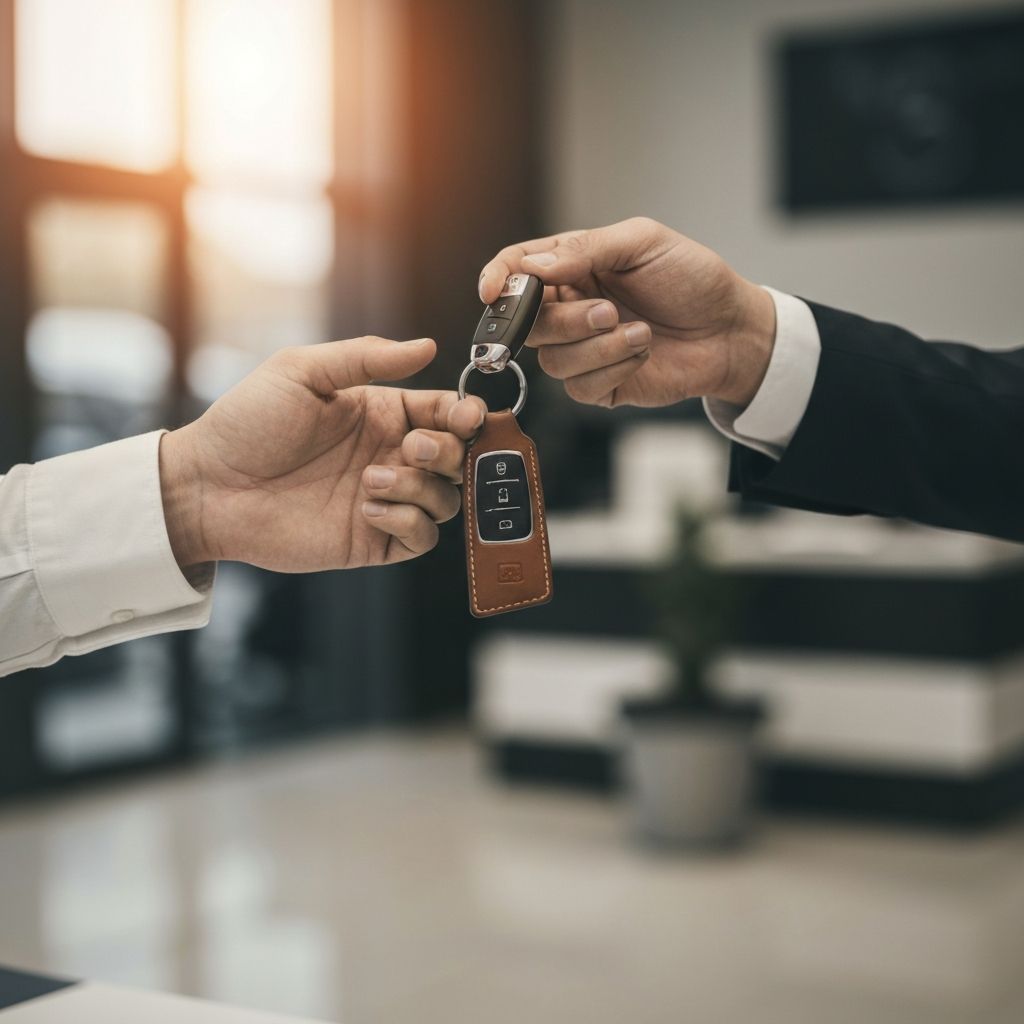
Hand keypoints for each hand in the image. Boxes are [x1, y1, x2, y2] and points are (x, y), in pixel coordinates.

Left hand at [159, 337, 485, 570]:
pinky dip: (409, 522)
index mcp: (380, 414)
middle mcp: (389, 456)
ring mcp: (384, 500)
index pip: (445, 412)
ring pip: (446, 499)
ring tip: (371, 481)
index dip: (465, 414)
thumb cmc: (247, 423)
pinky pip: (422, 538)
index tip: (466, 416)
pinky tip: (369, 508)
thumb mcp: (302, 371)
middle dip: (448, 451)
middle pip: (456, 457)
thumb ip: (366, 356)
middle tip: (411, 448)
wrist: (210, 487)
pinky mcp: (373, 539)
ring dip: (421, 487)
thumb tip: (426, 346)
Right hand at [479, 217, 775, 408]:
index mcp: (571, 266)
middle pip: (526, 323)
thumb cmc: (692, 279)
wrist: (730, 330)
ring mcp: (581, 350)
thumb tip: (533, 265)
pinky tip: (642, 353)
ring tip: (639, 331)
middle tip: (607, 310)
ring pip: (552, 359)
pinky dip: (614, 369)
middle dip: (564, 320)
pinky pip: (580, 387)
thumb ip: (585, 248)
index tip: (493, 291)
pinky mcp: (598, 385)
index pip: (515, 270)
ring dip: (598, 347)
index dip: (497, 279)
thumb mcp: (642, 242)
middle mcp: (569, 308)